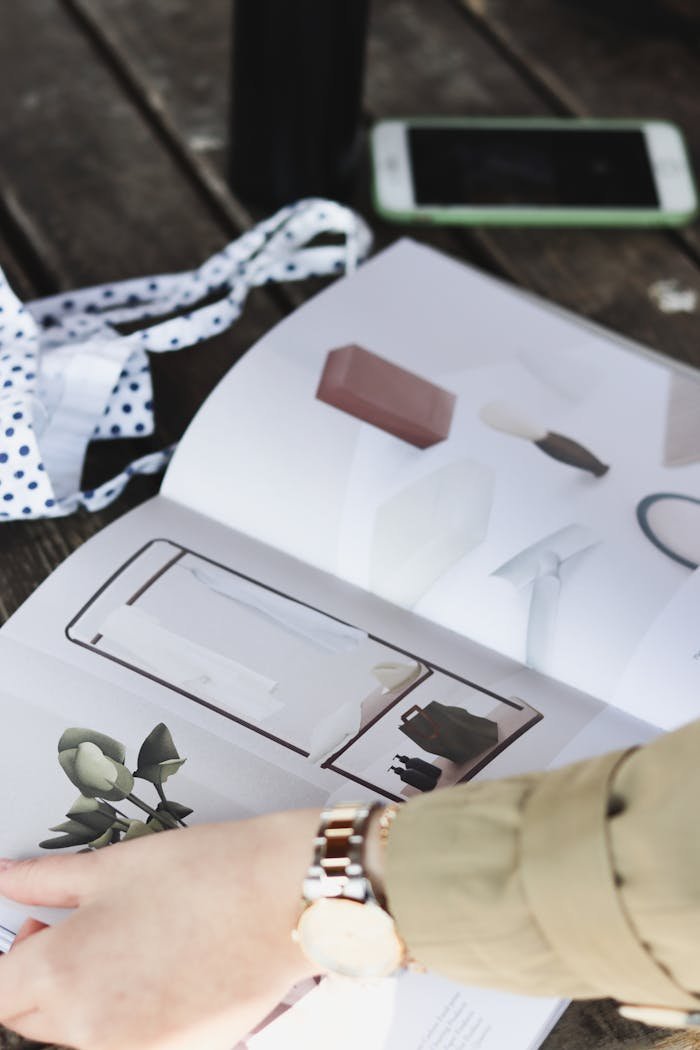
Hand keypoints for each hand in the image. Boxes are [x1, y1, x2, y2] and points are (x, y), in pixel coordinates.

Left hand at [0, 810, 322, 1049]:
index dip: (8, 960)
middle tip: (70, 929)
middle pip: (28, 1020)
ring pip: (76, 1035)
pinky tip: (157, 968)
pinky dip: (126, 1017)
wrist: (285, 898)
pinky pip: (126, 1044)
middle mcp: (89, 1028)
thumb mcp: (112, 866)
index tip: (29, 934)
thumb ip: (44, 881)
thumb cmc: (209, 875)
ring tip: (122, 943)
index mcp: (62, 974)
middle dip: (37, 978)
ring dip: (79, 999)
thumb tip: (6, 880)